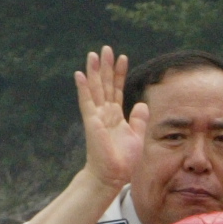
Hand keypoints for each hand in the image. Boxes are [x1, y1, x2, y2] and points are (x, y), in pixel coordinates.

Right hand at [75, 46, 145, 190]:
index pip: (117, 90)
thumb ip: (139, 119)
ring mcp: (97, 116)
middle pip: (105, 84)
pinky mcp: (91, 121)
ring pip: (95, 89)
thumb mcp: (137, 136)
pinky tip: (80, 74)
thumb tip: (142, 104)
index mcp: (115, 116)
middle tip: (106, 48)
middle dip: (106, 66)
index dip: (119, 74)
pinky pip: (86, 101)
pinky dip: (83, 88)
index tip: (123, 57)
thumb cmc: (123, 160)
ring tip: (94, 54)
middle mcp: (105, 113)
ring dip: (94, 71)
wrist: (112, 176)